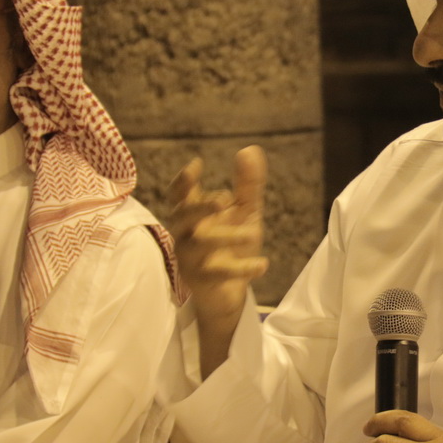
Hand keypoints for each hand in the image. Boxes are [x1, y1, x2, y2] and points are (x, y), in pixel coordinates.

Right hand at [166, 146, 268, 375]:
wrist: (229, 293)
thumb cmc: (232, 246)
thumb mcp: (244, 214)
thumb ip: (247, 186)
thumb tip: (249, 149)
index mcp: (194, 215)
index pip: (180, 196)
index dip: (184, 182)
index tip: (197, 165)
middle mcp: (186, 235)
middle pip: (183, 216)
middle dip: (199, 206)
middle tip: (223, 198)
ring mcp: (190, 259)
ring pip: (200, 244)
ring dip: (228, 236)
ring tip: (256, 232)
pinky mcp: (202, 281)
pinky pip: (218, 273)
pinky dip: (242, 268)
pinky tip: (262, 264)